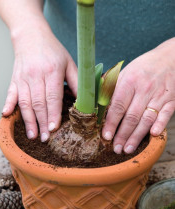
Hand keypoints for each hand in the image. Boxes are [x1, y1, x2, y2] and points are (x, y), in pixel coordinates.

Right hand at [2, 22, 77, 141]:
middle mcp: (36, 75)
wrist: (32, 36)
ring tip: (32, 135)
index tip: (54, 128)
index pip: (53, 97)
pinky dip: (8, 104)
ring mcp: (23, 77)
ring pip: (24, 102)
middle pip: (38, 103)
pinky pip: (10, 93)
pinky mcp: (15, 79)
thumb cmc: (53, 50)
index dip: (53, 113)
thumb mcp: (69, 63)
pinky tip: (7, 115)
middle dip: (42, 122)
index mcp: (52, 71)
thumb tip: (83, 99)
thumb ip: (77, 81)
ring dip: (28, 120)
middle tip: (45, 138)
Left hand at [102, 38, 174, 153]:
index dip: (111, 122)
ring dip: (137, 136)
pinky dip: (160, 125)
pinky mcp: (171, 100)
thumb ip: (112, 87)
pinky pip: (165, 114)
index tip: (106, 136)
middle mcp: (144, 89)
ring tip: (128, 149)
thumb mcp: (124, 72)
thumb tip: (98, 103)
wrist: (168, 58)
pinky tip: (152, 135)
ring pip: (146, 119)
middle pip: (131, 116)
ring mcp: (159, 95)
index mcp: (129, 81)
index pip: (118, 106)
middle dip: (122, 135)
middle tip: (115, 148)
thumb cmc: (142, 67)